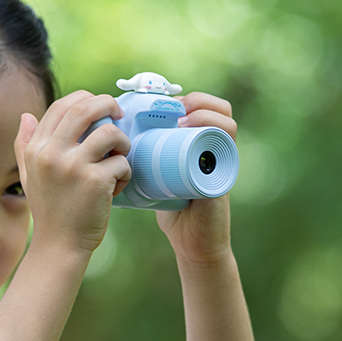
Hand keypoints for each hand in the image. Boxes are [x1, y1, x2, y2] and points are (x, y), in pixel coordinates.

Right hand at [14, 91, 130, 255]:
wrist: (59, 246)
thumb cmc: (49, 210)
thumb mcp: (29, 176)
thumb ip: (24, 145)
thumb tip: (26, 115)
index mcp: (36, 149)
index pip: (61, 106)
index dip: (85, 99)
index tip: (100, 108)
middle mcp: (51, 154)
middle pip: (85, 109)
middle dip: (108, 105)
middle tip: (119, 116)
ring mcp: (73, 167)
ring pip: (109, 132)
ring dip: (122, 142)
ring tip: (119, 158)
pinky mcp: (94, 181)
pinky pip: (121, 162)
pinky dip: (125, 172)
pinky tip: (117, 187)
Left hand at [156, 92, 236, 264]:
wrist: (191, 242)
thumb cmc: (174, 208)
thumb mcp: (158, 176)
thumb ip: (146, 160)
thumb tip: (114, 142)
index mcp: (203, 145)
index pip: (206, 107)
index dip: (189, 98)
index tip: (164, 104)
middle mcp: (218, 149)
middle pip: (221, 109)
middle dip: (197, 101)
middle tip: (174, 110)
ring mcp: (224, 162)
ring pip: (227, 125)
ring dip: (205, 116)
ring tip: (182, 121)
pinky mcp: (225, 178)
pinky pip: (227, 150)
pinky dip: (214, 136)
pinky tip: (195, 135)